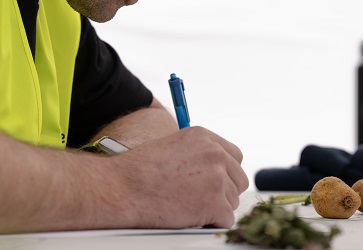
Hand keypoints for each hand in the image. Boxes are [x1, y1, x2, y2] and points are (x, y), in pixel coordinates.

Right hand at [109, 126, 248, 227]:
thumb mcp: (171, 146)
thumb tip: (212, 169)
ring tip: (188, 206)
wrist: (124, 188)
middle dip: (224, 192)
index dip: (225, 172)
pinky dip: (212, 223)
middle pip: (239, 179)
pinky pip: (227, 220)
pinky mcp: (216, 203)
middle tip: (202, 199)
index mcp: (204, 138)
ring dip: (215, 208)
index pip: (234, 156)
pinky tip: (192, 217)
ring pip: (232, 201)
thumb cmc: (139, 170)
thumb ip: (197, 153)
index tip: (213, 182)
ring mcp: (217, 178)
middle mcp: (215, 154)